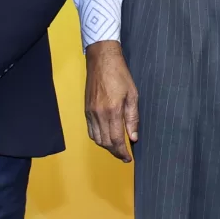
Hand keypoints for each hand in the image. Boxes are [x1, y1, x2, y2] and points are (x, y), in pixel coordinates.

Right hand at [84, 39, 138, 161]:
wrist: (102, 60)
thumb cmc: (120, 75)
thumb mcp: (133, 95)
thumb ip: (133, 118)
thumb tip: (133, 137)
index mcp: (113, 111)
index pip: (116, 140)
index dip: (122, 152)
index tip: (129, 158)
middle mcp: (99, 114)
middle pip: (105, 142)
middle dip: (115, 152)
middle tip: (124, 155)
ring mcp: (90, 112)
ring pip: (96, 138)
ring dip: (106, 146)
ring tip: (116, 148)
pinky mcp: (86, 110)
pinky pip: (90, 130)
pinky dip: (98, 138)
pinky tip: (106, 137)